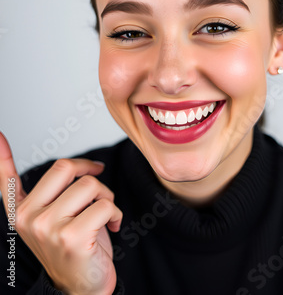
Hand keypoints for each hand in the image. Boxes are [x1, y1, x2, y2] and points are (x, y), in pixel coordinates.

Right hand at [0, 132, 122, 294]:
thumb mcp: (56, 217)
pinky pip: (106, 205)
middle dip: (91, 175)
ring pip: (90, 185)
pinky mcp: (71, 236)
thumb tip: (68, 166)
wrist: (83, 288)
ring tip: (103, 215)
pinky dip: (116, 214)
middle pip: (66, 167)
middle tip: (97, 194)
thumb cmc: (75, 246)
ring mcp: (47, 227)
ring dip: (107, 197)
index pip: (8, 180)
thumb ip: (53, 192)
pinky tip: (111, 227)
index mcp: (22, 210)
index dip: (1, 156)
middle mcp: (28, 217)